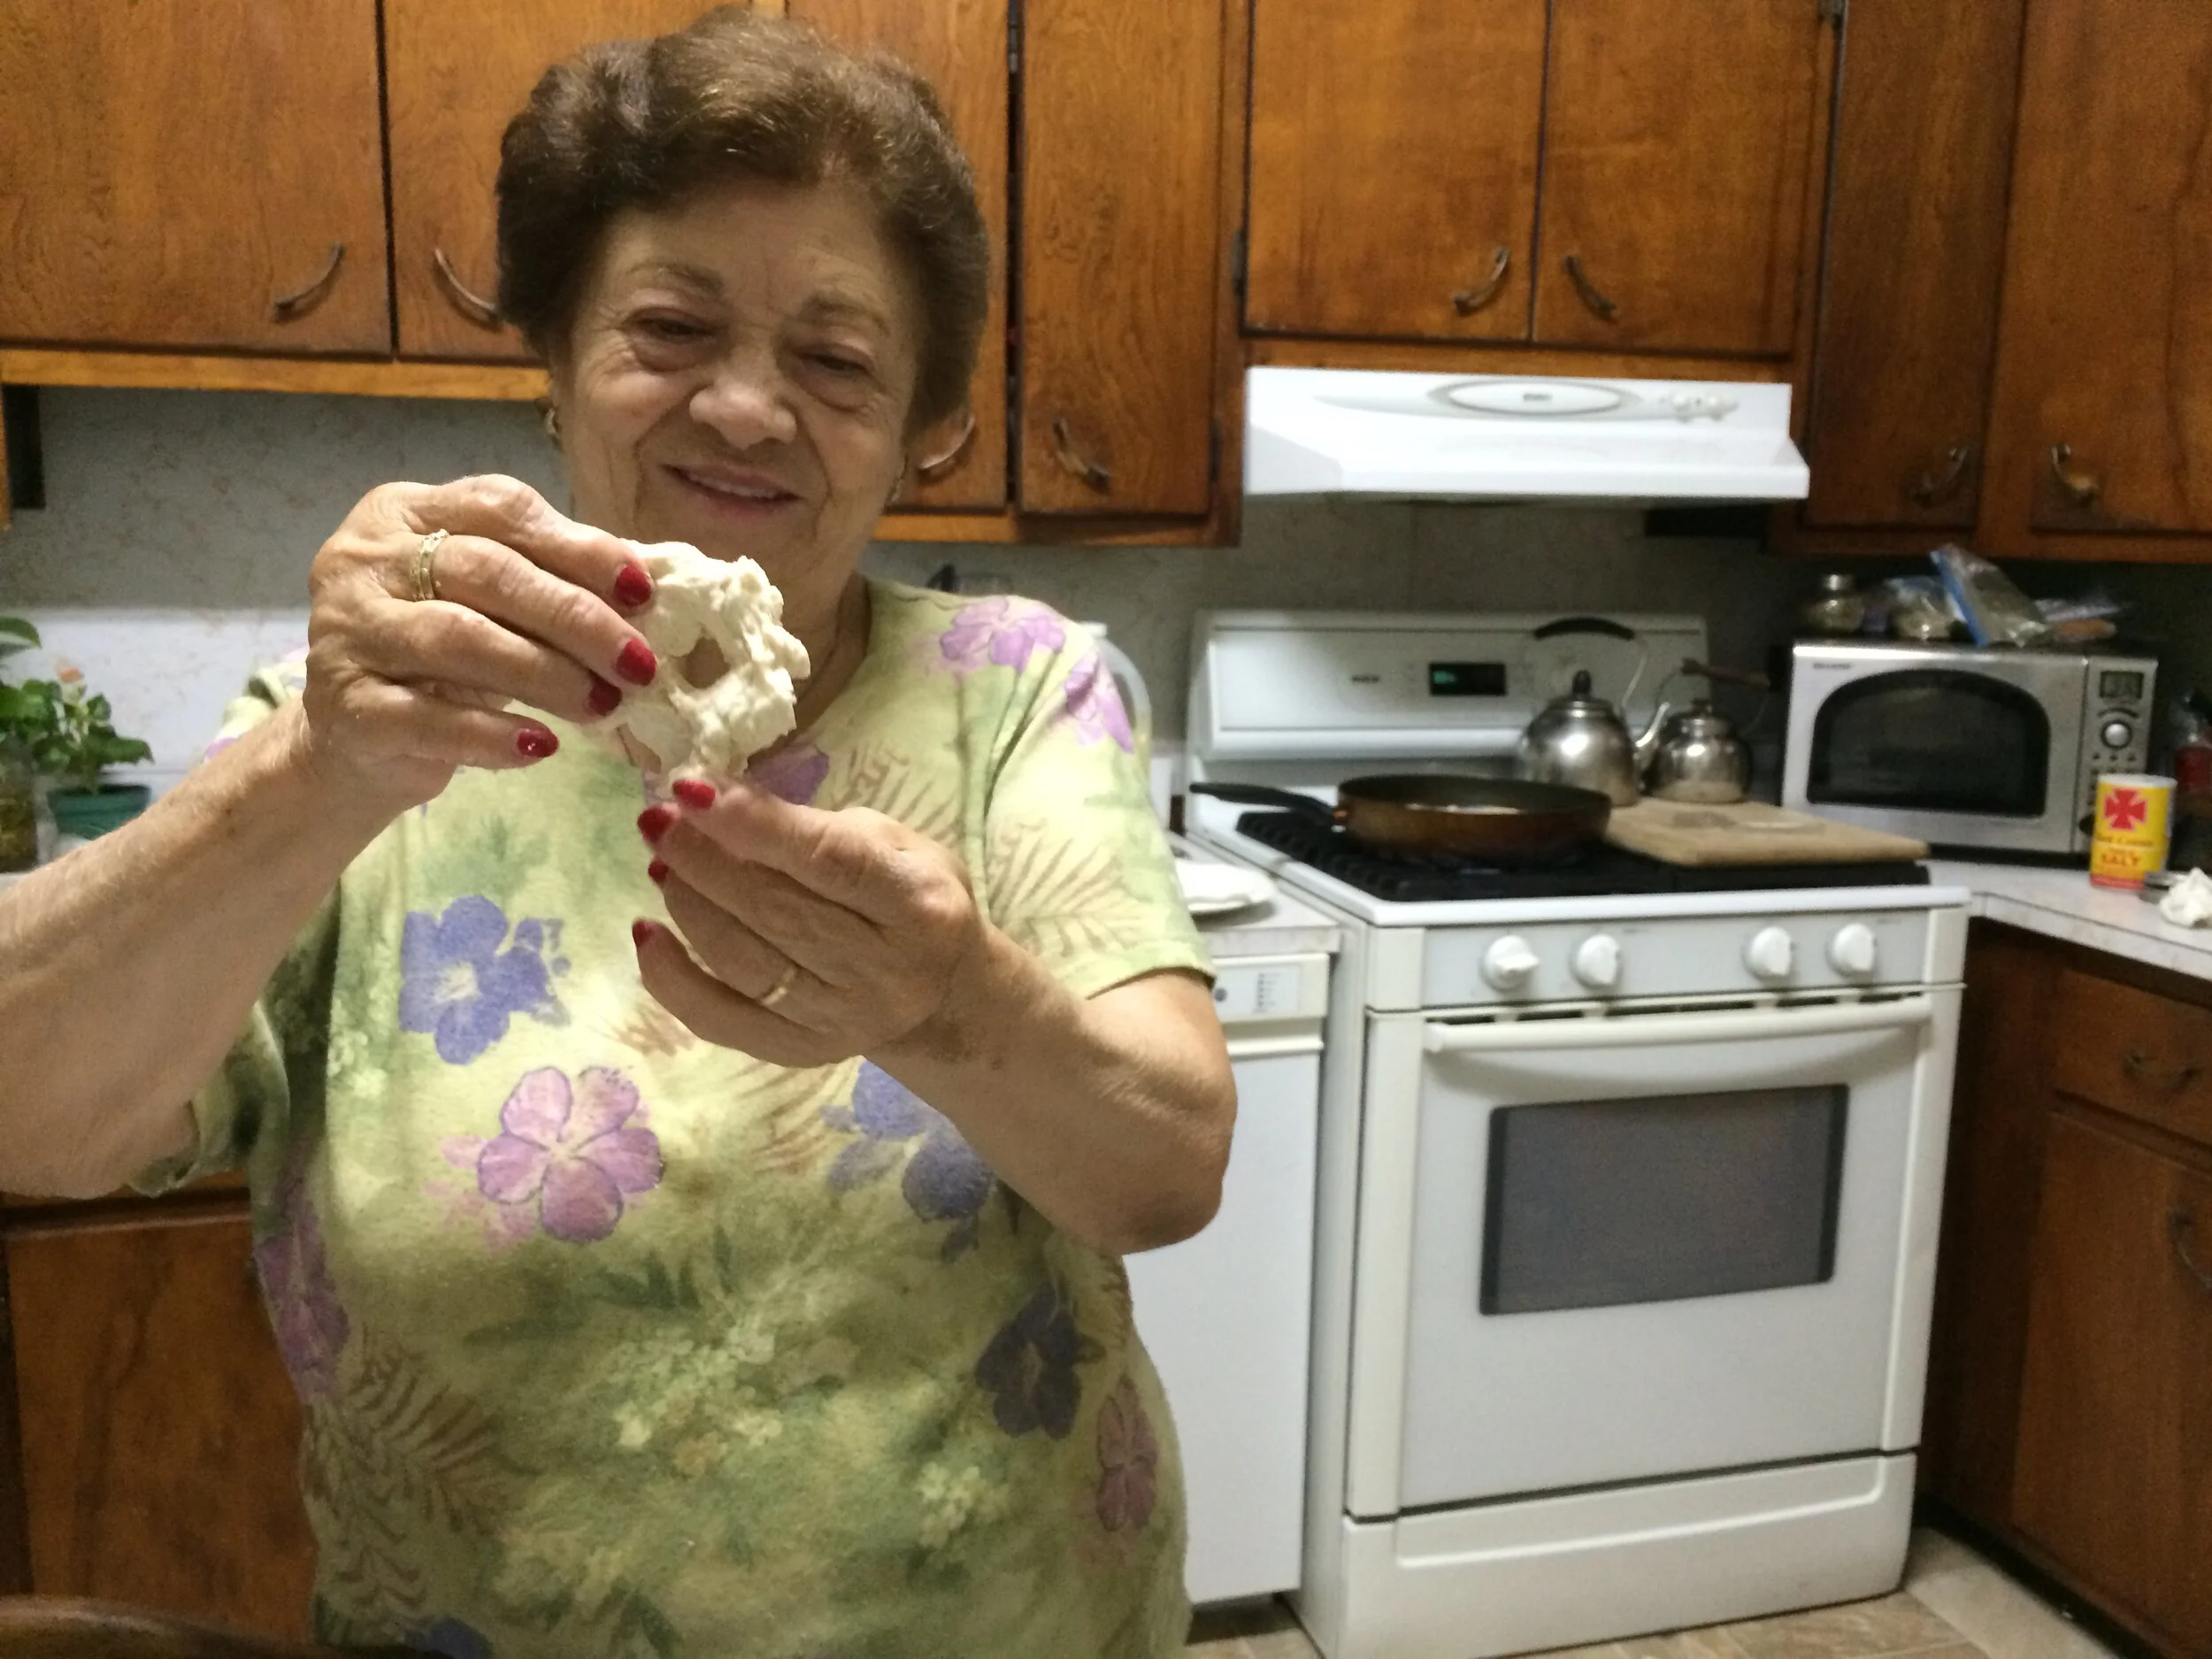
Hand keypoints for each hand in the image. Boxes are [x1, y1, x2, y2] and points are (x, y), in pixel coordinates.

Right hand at [293, 474, 660, 811]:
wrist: (356, 744)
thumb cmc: (438, 660)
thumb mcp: (487, 605)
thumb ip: (546, 581)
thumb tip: (641, 593)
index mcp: (404, 511)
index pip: (500, 509)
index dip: (578, 547)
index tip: (641, 592)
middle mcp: (364, 559)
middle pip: (486, 571)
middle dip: (576, 616)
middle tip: (637, 663)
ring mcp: (347, 630)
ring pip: (459, 638)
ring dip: (546, 673)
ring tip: (603, 704)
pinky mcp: (346, 706)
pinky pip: (429, 718)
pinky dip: (494, 733)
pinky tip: (542, 746)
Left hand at [632, 781, 995, 1068]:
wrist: (943, 993)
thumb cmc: (911, 897)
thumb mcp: (892, 843)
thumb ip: (816, 828)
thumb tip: (721, 806)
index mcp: (916, 903)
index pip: (825, 859)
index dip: (751, 823)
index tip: (690, 788)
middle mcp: (882, 970)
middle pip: (773, 910)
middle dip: (702, 859)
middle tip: (661, 821)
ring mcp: (841, 1020)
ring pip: (741, 961)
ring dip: (687, 904)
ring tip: (663, 862)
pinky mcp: (802, 1053)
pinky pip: (720, 1020)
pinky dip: (671, 977)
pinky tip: (648, 933)